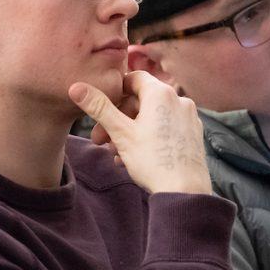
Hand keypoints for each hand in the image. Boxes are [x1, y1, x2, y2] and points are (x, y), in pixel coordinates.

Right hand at [68, 71, 212, 194]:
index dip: (115, 92)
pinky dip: (148, 138)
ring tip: (115, 153)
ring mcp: (189, 117)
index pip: (133, 78)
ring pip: (152, 117)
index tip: (102, 108)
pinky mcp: (193, 134)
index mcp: (161, 93)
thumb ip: (98, 107)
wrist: (185, 191)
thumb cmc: (152, 161)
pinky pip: (165, 129)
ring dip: (130, 132)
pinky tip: (134, 158)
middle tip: (100, 140)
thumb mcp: (120, 133)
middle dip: (117, 119)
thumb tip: (76, 87)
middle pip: (141, 101)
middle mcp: (179, 99)